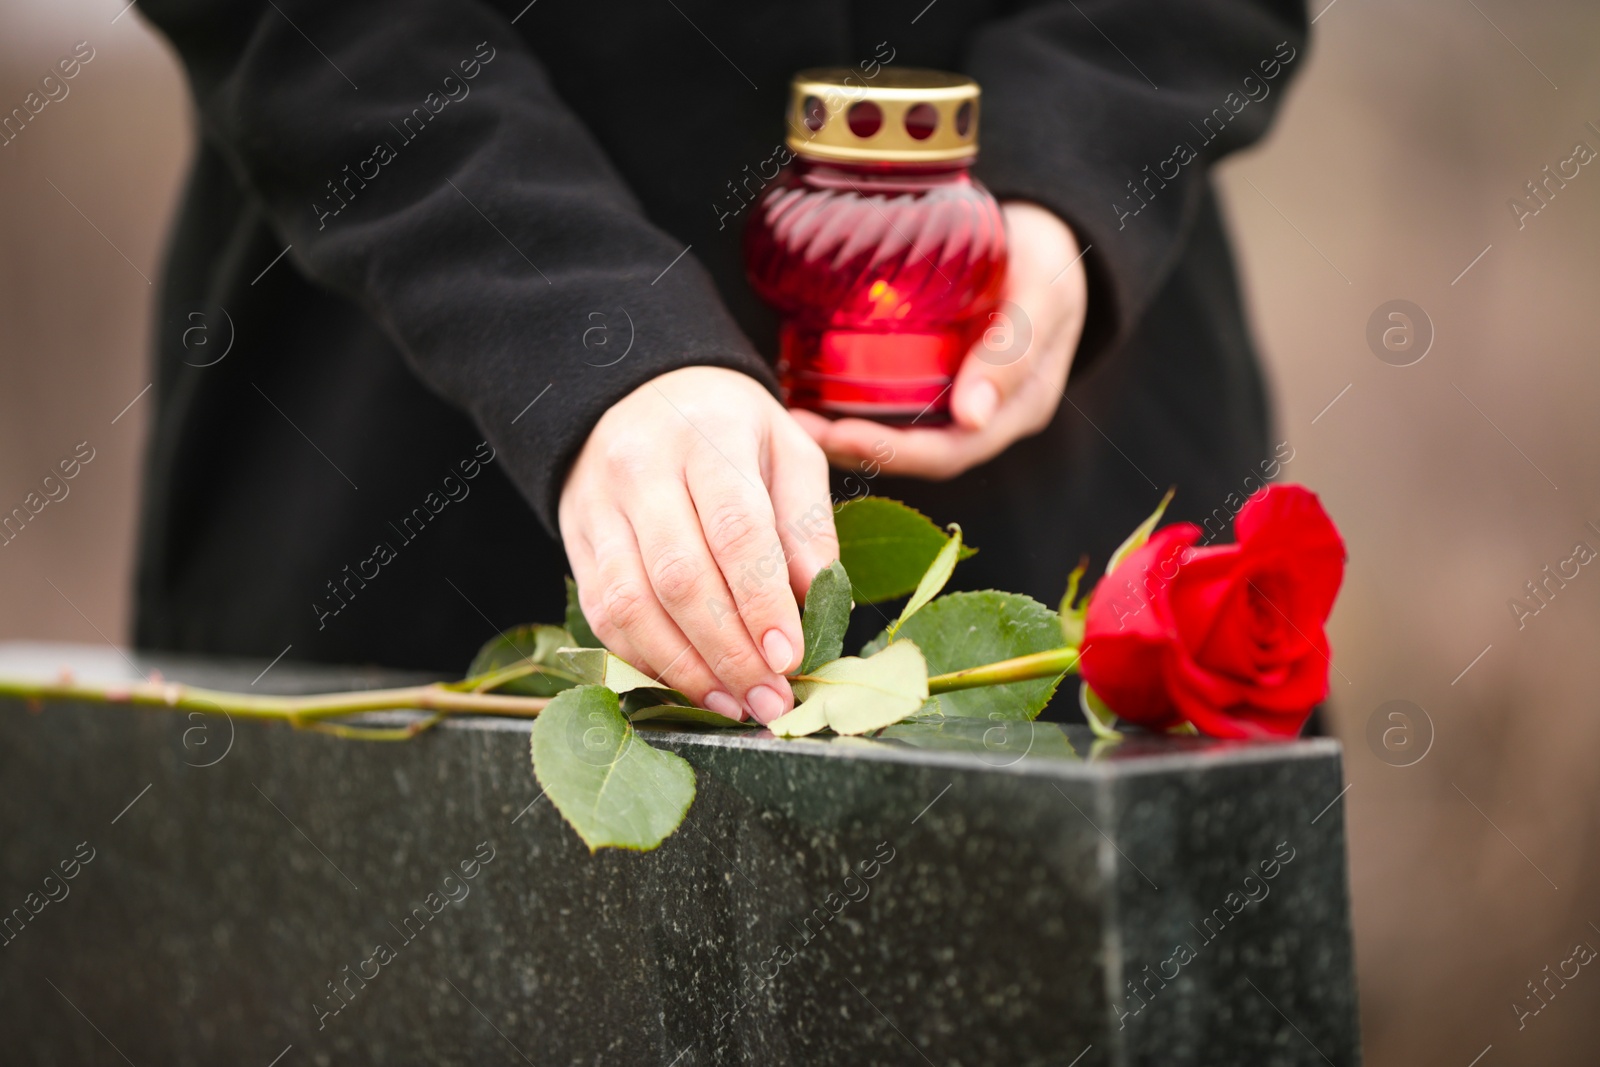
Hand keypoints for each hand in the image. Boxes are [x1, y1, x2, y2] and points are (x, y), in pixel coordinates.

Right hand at [559, 366, 838, 723]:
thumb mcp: (786, 447)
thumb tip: (816, 597)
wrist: (633, 390)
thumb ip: (806, 520)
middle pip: (680, 577)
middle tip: (771, 699)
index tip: (790, 656)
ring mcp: (598, 505)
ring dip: (685, 669)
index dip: (761, 601)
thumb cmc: (726, 427)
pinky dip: (646, 661)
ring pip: (631, 605)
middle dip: (729, 652)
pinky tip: (690, 684)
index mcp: (708, 435)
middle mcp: (642, 468)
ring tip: (734, 704)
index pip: (734, 528)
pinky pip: (602, 615)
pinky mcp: (574, 538)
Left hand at [791, 201, 1087, 478]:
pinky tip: (811, 387)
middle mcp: (985, 417)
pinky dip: (852, 401)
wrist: (1052, 240)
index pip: (948, 452)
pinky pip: (894, 401)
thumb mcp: (1041, 293)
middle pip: (913, 453)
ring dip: (844, 430)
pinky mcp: (938, 376)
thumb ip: (1012, 347)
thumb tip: (972, 417)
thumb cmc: (1051, 260)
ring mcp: (959, 399)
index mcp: (1016, 410)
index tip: (836, 436)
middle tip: (796, 428)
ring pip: (899, 432)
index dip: (891, 452)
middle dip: (853, 447)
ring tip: (791, 415)